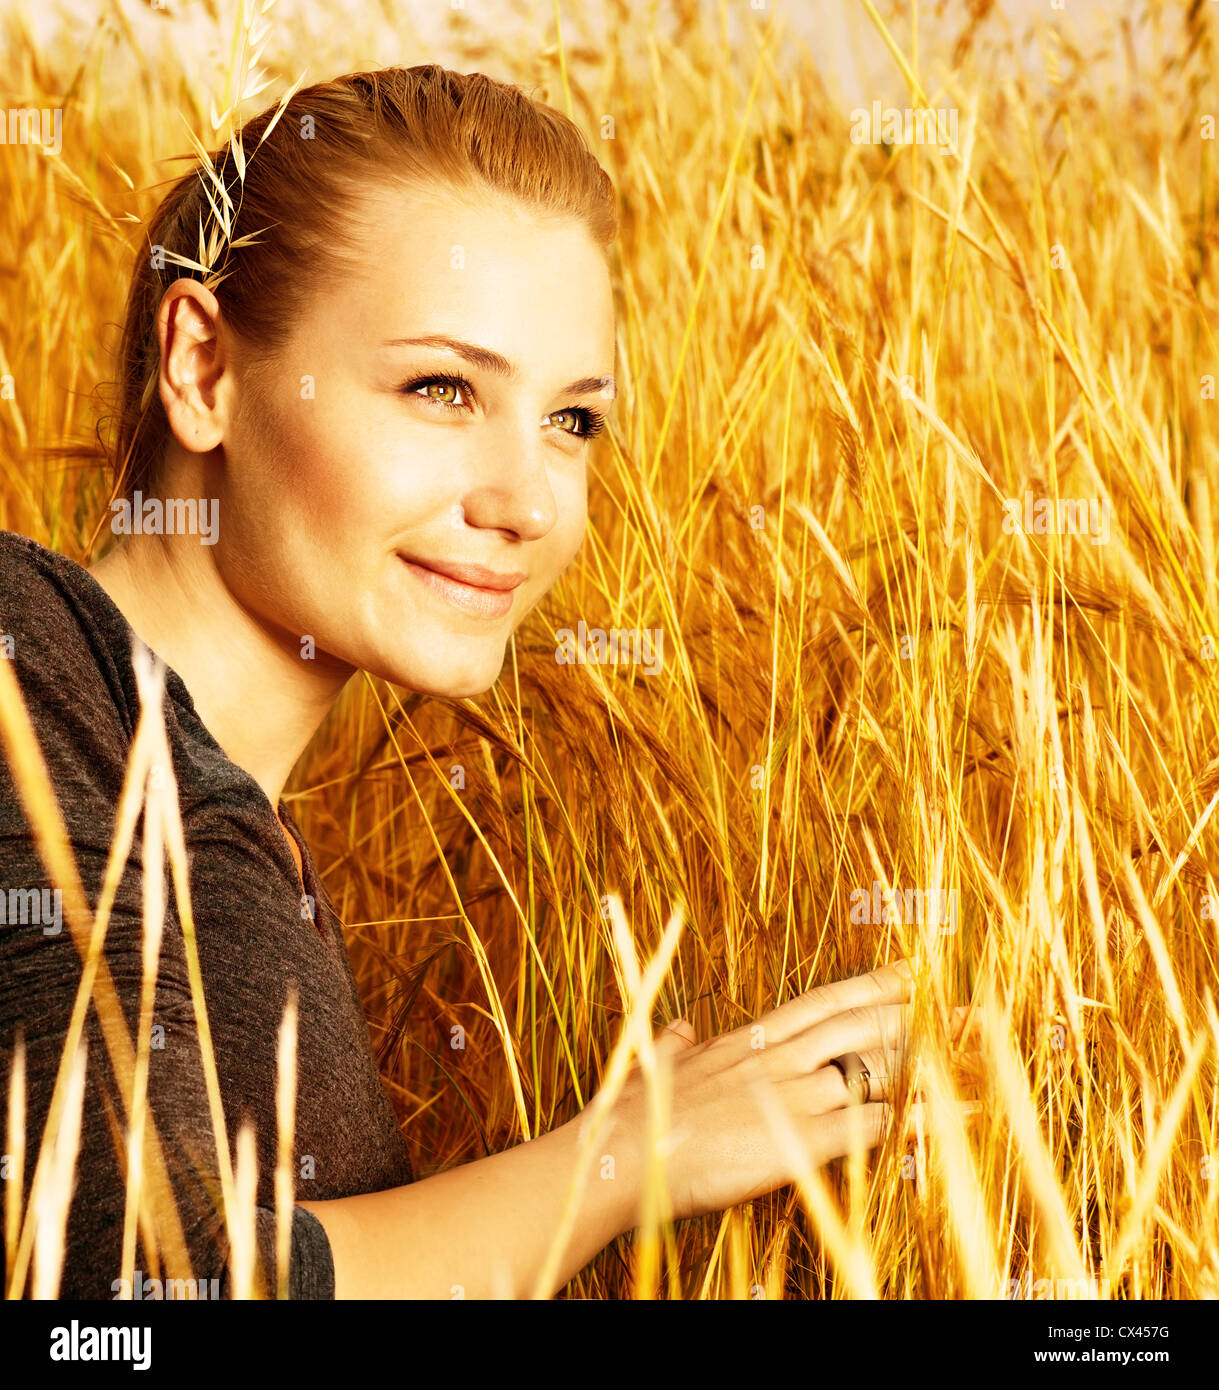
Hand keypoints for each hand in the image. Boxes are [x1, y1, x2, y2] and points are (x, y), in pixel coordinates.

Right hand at [598, 960, 950, 1223]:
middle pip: (864, 1026)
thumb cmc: (636, 1111)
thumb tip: (682, 1029)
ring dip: (930, 1065)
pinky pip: (871, 1126)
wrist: (625, 1151)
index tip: (912, 971)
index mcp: (750, 1040)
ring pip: (877, 1069)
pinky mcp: (801, 1140)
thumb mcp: (660, 1065)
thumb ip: (680, 1045)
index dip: (873, 985)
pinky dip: (910, 1121)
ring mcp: (794, 1096)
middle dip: (921, 1018)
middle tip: (968, 1011)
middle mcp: (780, 1058)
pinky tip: (942, 1120)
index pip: (825, 1002)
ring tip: (975, 1060)